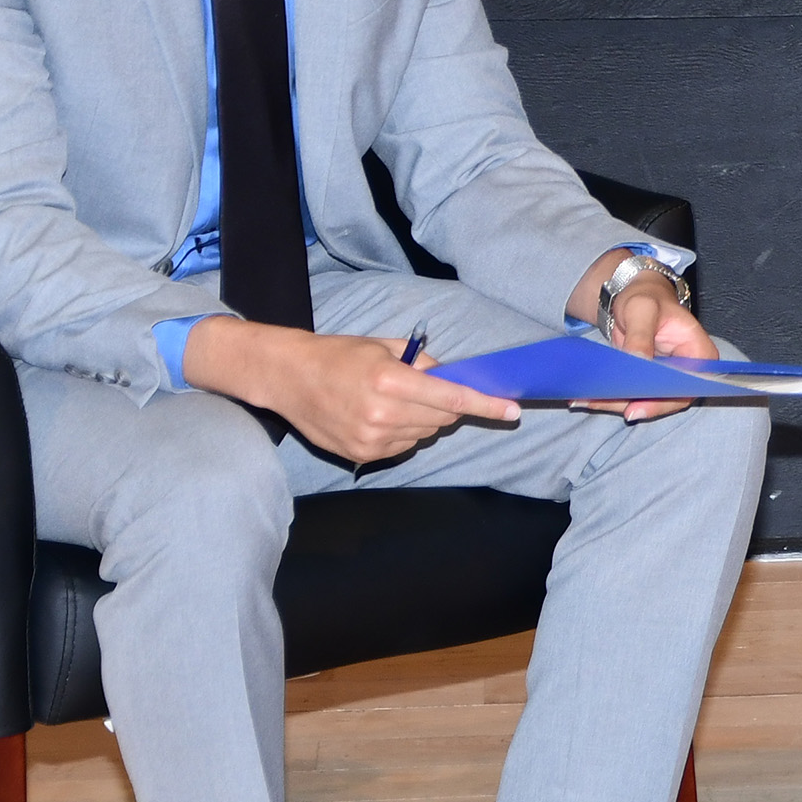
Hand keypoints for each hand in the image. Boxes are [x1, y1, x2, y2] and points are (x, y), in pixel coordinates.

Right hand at [181, 317, 519, 463]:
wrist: (288, 378)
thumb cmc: (339, 355)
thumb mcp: (384, 346)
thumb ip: (424, 363)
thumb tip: (454, 378)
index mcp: (390, 380)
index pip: (452, 397)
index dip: (486, 405)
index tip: (512, 411)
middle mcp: (383, 413)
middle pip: (443, 417)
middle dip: (448, 404)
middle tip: (428, 389)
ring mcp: (372, 439)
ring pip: (426, 434)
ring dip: (424, 419)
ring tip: (394, 400)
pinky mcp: (363, 455)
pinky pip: (404, 447)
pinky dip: (404, 432)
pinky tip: (380, 416)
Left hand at [564, 259, 708, 423]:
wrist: (634, 295)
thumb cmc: (646, 296)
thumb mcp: (643, 309)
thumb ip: (641, 336)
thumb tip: (637, 363)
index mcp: (699, 353)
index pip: (687, 387)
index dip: (662, 401)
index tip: (635, 407)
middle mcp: (689, 371)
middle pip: (665, 399)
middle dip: (632, 403)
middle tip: (601, 402)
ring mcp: (669, 378)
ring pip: (647, 401)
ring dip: (617, 403)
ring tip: (588, 399)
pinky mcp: (650, 381)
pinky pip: (634, 394)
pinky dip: (612, 397)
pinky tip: (590, 396)